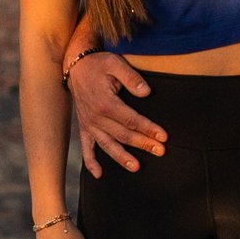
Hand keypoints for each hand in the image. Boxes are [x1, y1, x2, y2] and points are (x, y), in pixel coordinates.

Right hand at [68, 48, 164, 174]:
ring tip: (136, 167)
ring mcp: (89, 124)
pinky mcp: (84, 127)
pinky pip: (86, 148)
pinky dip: (91, 162)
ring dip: (122, 157)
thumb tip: (146, 92)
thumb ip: (131, 77)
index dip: (148, 128)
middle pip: (123, 134)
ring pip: (107, 144)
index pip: (131, 120)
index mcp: (105, 102)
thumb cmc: (99, 64)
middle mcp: (96, 117)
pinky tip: (99, 174)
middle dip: (143, 144)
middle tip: (161, 151)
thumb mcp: (115, 64)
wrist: (76, 65)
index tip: (163, 137)